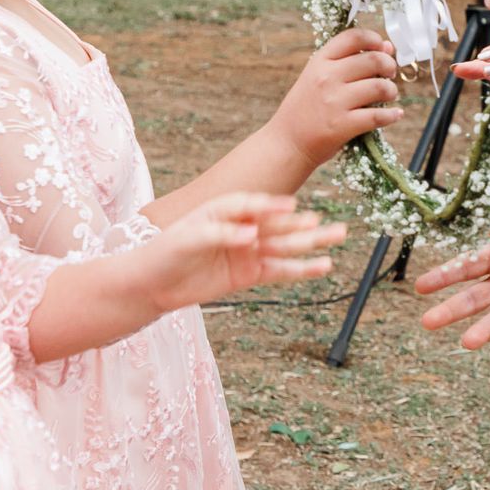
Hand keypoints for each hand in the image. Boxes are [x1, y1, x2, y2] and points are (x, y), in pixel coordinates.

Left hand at [149, 193, 346, 311]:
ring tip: (337, 235)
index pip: (252, 204)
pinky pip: (280, 270)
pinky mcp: (249, 274)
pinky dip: (301, 269)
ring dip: (311, 242)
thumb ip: (220, 234)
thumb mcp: (188, 238)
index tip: (290, 207)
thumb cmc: (164, 253)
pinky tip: (322, 265)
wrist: (152, 285)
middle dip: (301, 223)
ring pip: (284, 246)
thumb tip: (252, 237)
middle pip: (276, 224)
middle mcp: (241, 228)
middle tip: (326, 222)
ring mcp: (247, 251)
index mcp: (224, 210)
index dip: (270, 206)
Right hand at [269, 28, 402, 165]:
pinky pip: (377, 116)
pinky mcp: (342, 126)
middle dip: (389, 66)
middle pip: (373, 60)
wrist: (287, 143)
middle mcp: (326, 77)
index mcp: (319, 61)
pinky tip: (394, 115)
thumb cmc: (305, 109)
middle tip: (390, 74)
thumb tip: (387, 46)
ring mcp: (334, 102)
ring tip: (389, 94)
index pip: (353, 37)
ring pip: (379, 87)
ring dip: (391, 90)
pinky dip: (392, 115)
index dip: (374, 39)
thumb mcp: (316, 77)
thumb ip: (348, 61)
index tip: (382, 48)